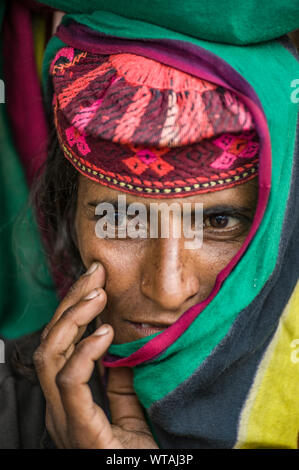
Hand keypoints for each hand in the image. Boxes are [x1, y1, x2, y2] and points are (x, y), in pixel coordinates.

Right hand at [33, 263, 157, 448]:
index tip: (96, 279)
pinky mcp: (81, 432)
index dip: (73, 308)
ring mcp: (65, 419)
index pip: (60, 344)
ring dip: (73, 318)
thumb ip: (119, 386)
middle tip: (95, 273)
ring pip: (51, 355)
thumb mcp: (128, 414)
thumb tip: (121, 352)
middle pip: (51, 342)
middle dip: (70, 302)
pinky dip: (84, 352)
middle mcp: (59, 406)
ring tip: (98, 293)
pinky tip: (104, 332)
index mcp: (70, 400)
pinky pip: (70, 383)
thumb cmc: (135, 458)